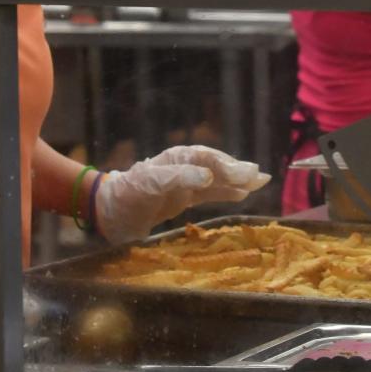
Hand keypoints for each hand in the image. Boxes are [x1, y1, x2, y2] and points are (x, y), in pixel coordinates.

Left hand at [96, 146, 270, 243]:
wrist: (109, 213)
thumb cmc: (127, 196)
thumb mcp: (148, 185)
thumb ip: (178, 178)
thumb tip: (208, 176)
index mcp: (175, 159)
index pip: (205, 158)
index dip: (225, 165)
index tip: (243, 174)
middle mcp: (183, 167)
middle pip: (215, 165)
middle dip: (237, 170)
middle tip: (259, 176)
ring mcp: (185, 183)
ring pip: (217, 179)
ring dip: (237, 180)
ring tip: (261, 181)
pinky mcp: (184, 198)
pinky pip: (210, 193)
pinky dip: (227, 193)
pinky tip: (243, 194)